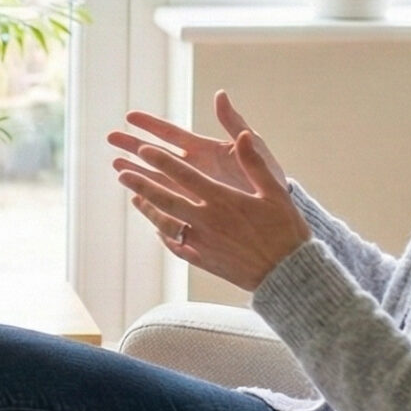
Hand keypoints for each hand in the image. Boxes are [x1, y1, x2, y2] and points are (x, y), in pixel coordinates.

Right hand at [105, 91, 286, 195]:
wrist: (277, 212)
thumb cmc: (269, 175)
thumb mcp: (254, 146)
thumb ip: (234, 123)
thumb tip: (220, 95)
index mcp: (204, 149)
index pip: (171, 133)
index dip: (151, 124)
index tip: (129, 116)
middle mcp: (193, 167)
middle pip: (156, 154)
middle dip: (133, 146)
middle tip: (110, 139)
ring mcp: (191, 188)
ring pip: (156, 178)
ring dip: (136, 171)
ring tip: (115, 166)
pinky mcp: (192, 208)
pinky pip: (166, 202)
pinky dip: (150, 198)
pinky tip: (135, 197)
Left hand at [110, 124, 310, 292]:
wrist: (289, 274)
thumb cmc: (285, 230)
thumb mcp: (274, 192)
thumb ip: (253, 163)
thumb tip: (242, 135)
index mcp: (223, 200)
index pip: (184, 175)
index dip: (162, 161)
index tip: (144, 150)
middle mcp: (207, 220)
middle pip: (165, 198)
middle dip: (141, 183)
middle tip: (121, 172)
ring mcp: (202, 243)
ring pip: (165, 222)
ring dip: (146, 208)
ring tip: (133, 197)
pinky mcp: (203, 261)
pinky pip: (176, 246)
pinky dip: (163, 235)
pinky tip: (156, 228)